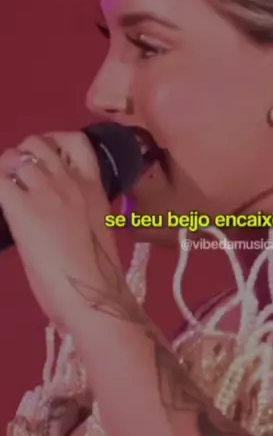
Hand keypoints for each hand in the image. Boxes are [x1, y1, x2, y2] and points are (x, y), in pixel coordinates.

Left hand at [0, 131, 126, 329]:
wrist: (94, 293)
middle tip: (19, 179)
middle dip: (24, 155)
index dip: (55, 143)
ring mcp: (45, 191)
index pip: (76, 142)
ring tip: (7, 190)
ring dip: (6, 169)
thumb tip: (61, 215)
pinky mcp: (21, 208)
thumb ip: (79, 212)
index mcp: (94, 187)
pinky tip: (0, 200)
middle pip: (38, 143)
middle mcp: (70, 180)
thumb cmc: (100, 275)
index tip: (47, 161)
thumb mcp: (96, 231)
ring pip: (15, 156)